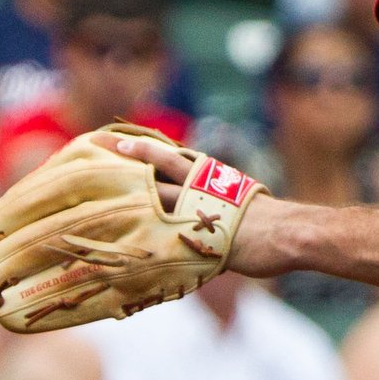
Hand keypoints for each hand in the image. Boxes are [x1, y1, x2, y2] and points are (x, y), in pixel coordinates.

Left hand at [94, 132, 284, 278]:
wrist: (290, 232)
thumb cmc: (275, 222)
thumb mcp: (244, 204)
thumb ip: (219, 207)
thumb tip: (207, 221)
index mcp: (209, 176)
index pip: (168, 156)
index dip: (141, 148)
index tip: (116, 139)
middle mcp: (197, 187)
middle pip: (152, 167)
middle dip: (121, 157)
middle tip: (91, 145)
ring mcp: (194, 208)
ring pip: (149, 196)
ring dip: (120, 195)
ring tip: (88, 192)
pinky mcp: (194, 233)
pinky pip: (158, 234)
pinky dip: (136, 236)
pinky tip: (110, 240)